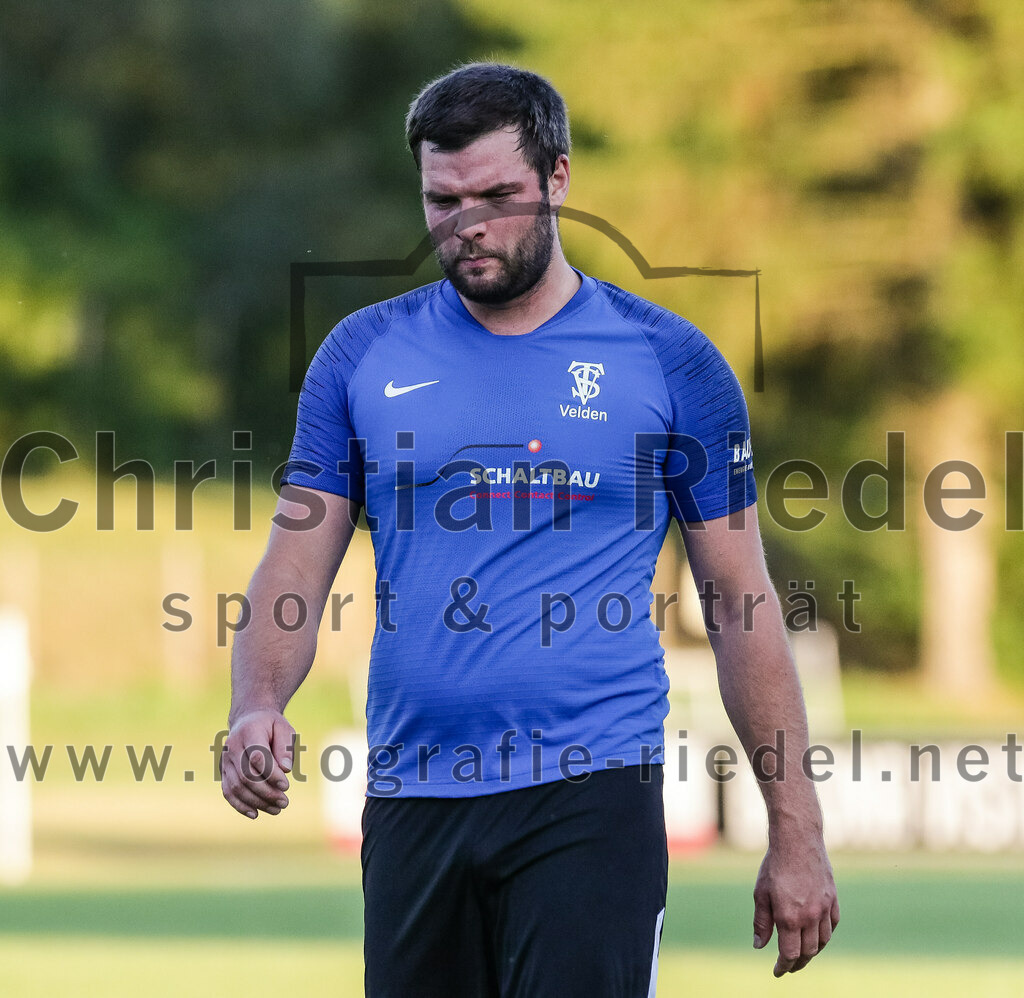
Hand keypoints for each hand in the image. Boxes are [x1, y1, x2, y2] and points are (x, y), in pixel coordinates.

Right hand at [220, 709, 295, 819]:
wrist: (248, 719)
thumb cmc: (270, 725)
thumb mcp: (284, 728)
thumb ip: (285, 747)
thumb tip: (285, 769)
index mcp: (249, 732)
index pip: (257, 757)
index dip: (271, 774)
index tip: (286, 785)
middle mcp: (232, 746)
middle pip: (246, 775)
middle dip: (266, 792)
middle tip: (285, 802)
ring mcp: (225, 760)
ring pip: (237, 786)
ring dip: (257, 801)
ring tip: (276, 809)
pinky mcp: (223, 771)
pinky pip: (228, 791)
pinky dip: (240, 805)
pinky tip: (255, 814)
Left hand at [752, 831, 838, 975]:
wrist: (797, 840)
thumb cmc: (775, 865)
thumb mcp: (761, 893)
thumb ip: (762, 922)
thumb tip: (760, 946)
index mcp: (789, 917)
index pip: (790, 954)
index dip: (783, 966)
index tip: (777, 972)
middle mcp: (810, 917)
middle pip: (808, 952)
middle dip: (798, 963)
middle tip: (789, 966)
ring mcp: (825, 908)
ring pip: (823, 941)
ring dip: (812, 951)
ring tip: (802, 954)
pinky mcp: (833, 899)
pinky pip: (832, 925)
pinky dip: (825, 935)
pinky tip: (817, 936)